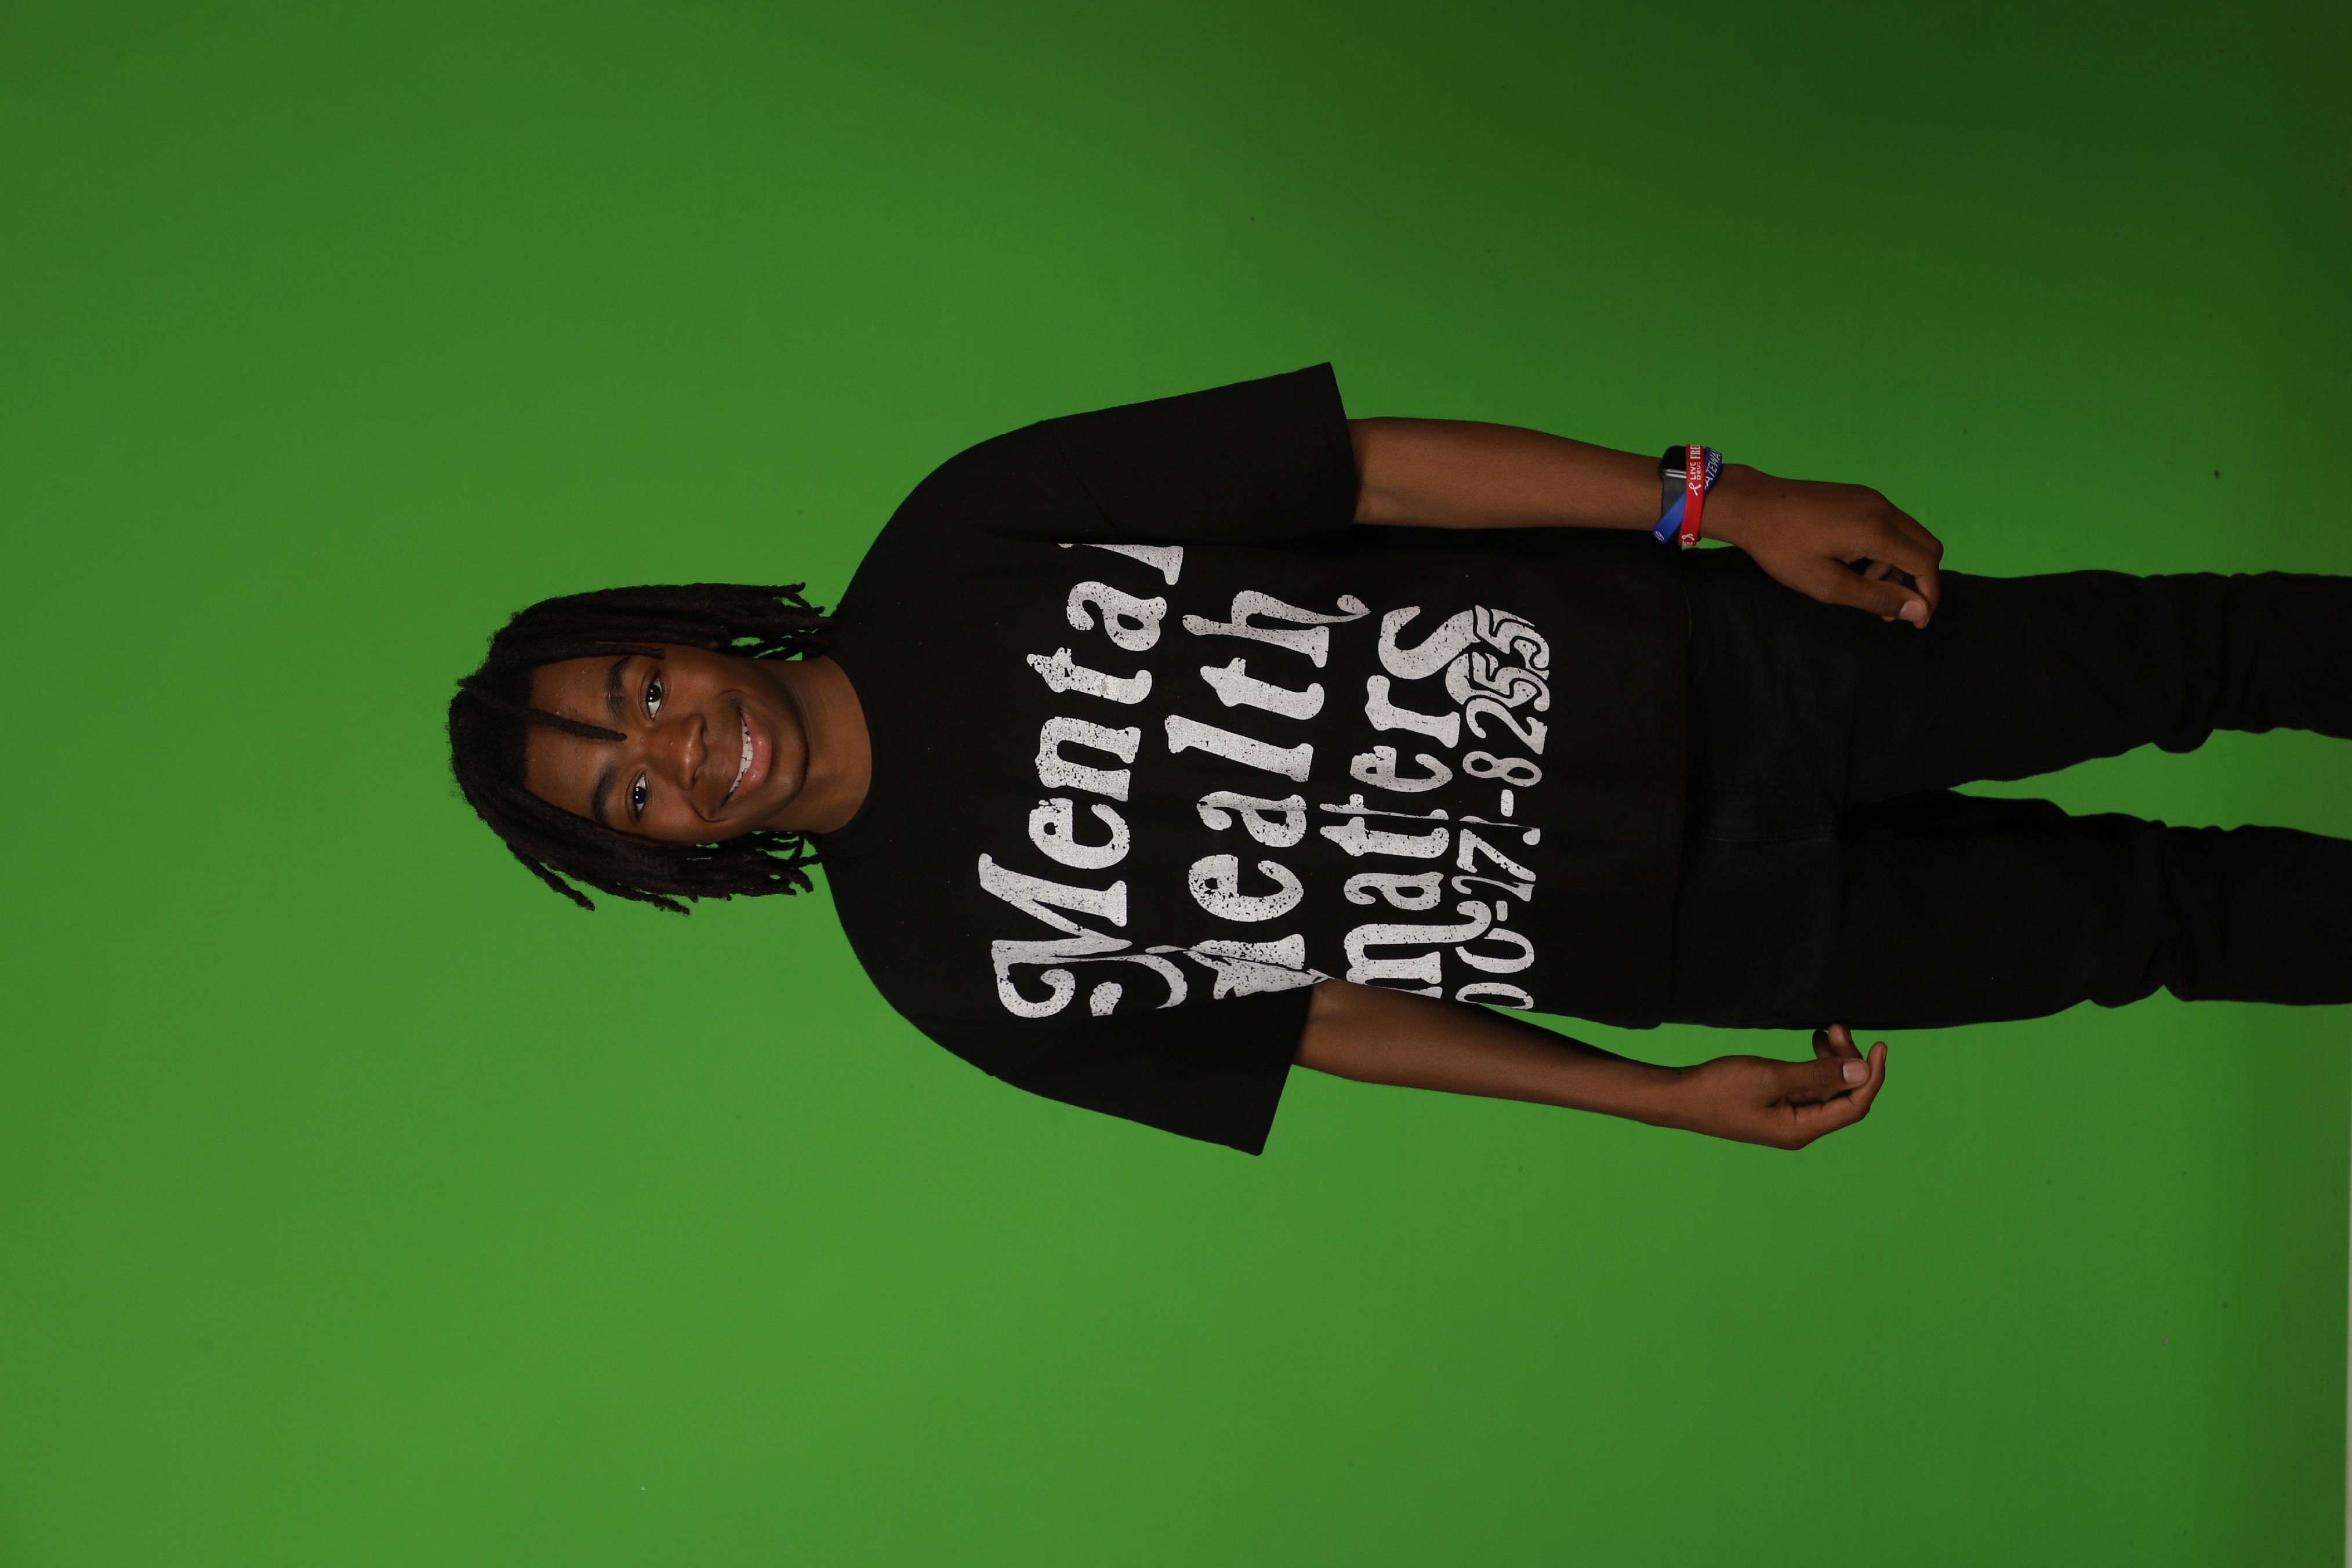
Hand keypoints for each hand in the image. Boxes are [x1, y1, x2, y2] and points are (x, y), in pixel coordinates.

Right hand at [1665, 1025, 1887, 1148]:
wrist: (1679, 1096)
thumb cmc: (1719, 1089)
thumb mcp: (1771, 1077)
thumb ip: (1817, 1074)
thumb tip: (1860, 1071)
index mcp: (1801, 1129)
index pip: (1854, 1106)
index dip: (1872, 1077)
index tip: (1880, 1046)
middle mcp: (1800, 1128)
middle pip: (1843, 1095)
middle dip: (1849, 1061)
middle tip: (1838, 1026)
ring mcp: (1788, 1117)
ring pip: (1826, 1088)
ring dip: (1832, 1060)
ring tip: (1827, 1029)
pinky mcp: (1777, 1105)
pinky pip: (1808, 1086)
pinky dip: (1816, 1064)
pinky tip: (1814, 1042)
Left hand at [1703, 466, 1944, 626]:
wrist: (1751, 505)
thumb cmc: (1782, 547)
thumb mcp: (1827, 584)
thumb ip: (1876, 597)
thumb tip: (1918, 610)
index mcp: (1877, 530)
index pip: (1926, 563)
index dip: (1928, 595)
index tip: (1916, 621)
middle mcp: (1881, 508)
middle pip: (1927, 547)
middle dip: (1918, 581)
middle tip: (1892, 608)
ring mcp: (1871, 498)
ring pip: (1909, 535)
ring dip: (1899, 566)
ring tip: (1867, 587)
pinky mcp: (1859, 496)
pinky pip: (1890, 524)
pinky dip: (1886, 548)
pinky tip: (1857, 564)